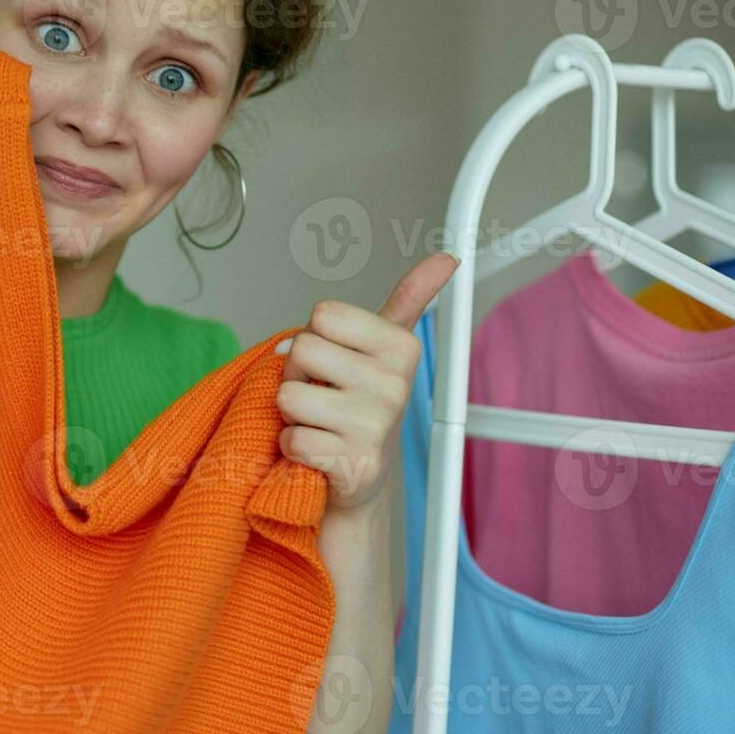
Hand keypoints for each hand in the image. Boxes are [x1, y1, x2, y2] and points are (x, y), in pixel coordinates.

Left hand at [273, 251, 458, 514]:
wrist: (360, 475)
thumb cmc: (362, 403)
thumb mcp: (384, 348)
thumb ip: (409, 299)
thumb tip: (445, 258)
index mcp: (401, 347)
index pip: (322, 315)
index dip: (315, 337)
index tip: (333, 360)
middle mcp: (394, 384)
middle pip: (301, 351)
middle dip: (298, 374)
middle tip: (323, 393)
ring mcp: (375, 425)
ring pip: (288, 395)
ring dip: (293, 413)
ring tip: (320, 421)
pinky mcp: (352, 462)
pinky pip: (291, 437)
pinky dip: (292, 446)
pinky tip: (318, 450)